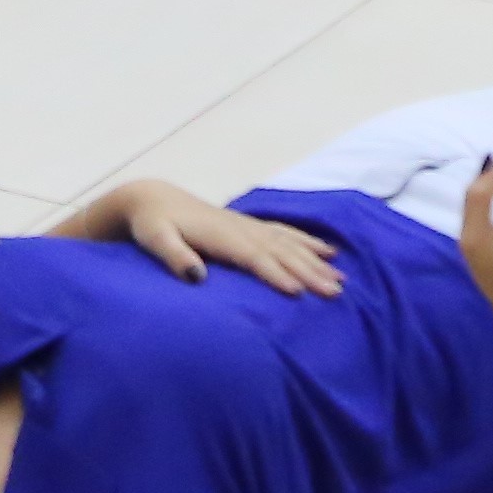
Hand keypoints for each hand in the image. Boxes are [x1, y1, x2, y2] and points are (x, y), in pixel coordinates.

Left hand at [119, 185, 345, 297]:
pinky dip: (309, 242)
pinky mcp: (249, 226)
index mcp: (220, 235)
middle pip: (280, 251)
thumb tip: (196, 277)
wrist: (152, 200)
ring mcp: (248, 226)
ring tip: (340, 279)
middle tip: (334, 293)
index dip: (275, 273)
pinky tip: (328, 252)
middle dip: (308, 271)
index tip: (299, 292)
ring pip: (289, 243)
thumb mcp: (154, 240)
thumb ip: (173, 256)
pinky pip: (285, 233)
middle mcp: (240, 228)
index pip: (253, 257)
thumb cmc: (152, 224)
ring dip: (316, 260)